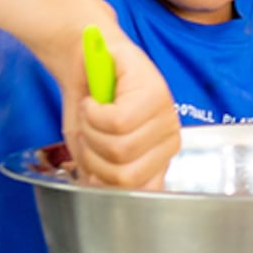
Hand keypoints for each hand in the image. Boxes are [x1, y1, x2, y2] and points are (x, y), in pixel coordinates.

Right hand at [63, 24, 182, 189]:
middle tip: (89, 130)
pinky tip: (95, 102)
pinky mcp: (154, 90)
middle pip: (125, 174)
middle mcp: (168, 137)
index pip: (138, 191)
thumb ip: (102, 176)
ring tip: (91, 113)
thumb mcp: (92, 148)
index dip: (103, 182)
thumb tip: (104, 195)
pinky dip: (92, 113)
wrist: (83, 57)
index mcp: (158, 157)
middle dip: (92, 155)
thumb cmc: (90, 103)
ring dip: (90, 131)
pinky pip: (118, 121)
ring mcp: (165, 113)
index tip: (91, 162)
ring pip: (120, 148)